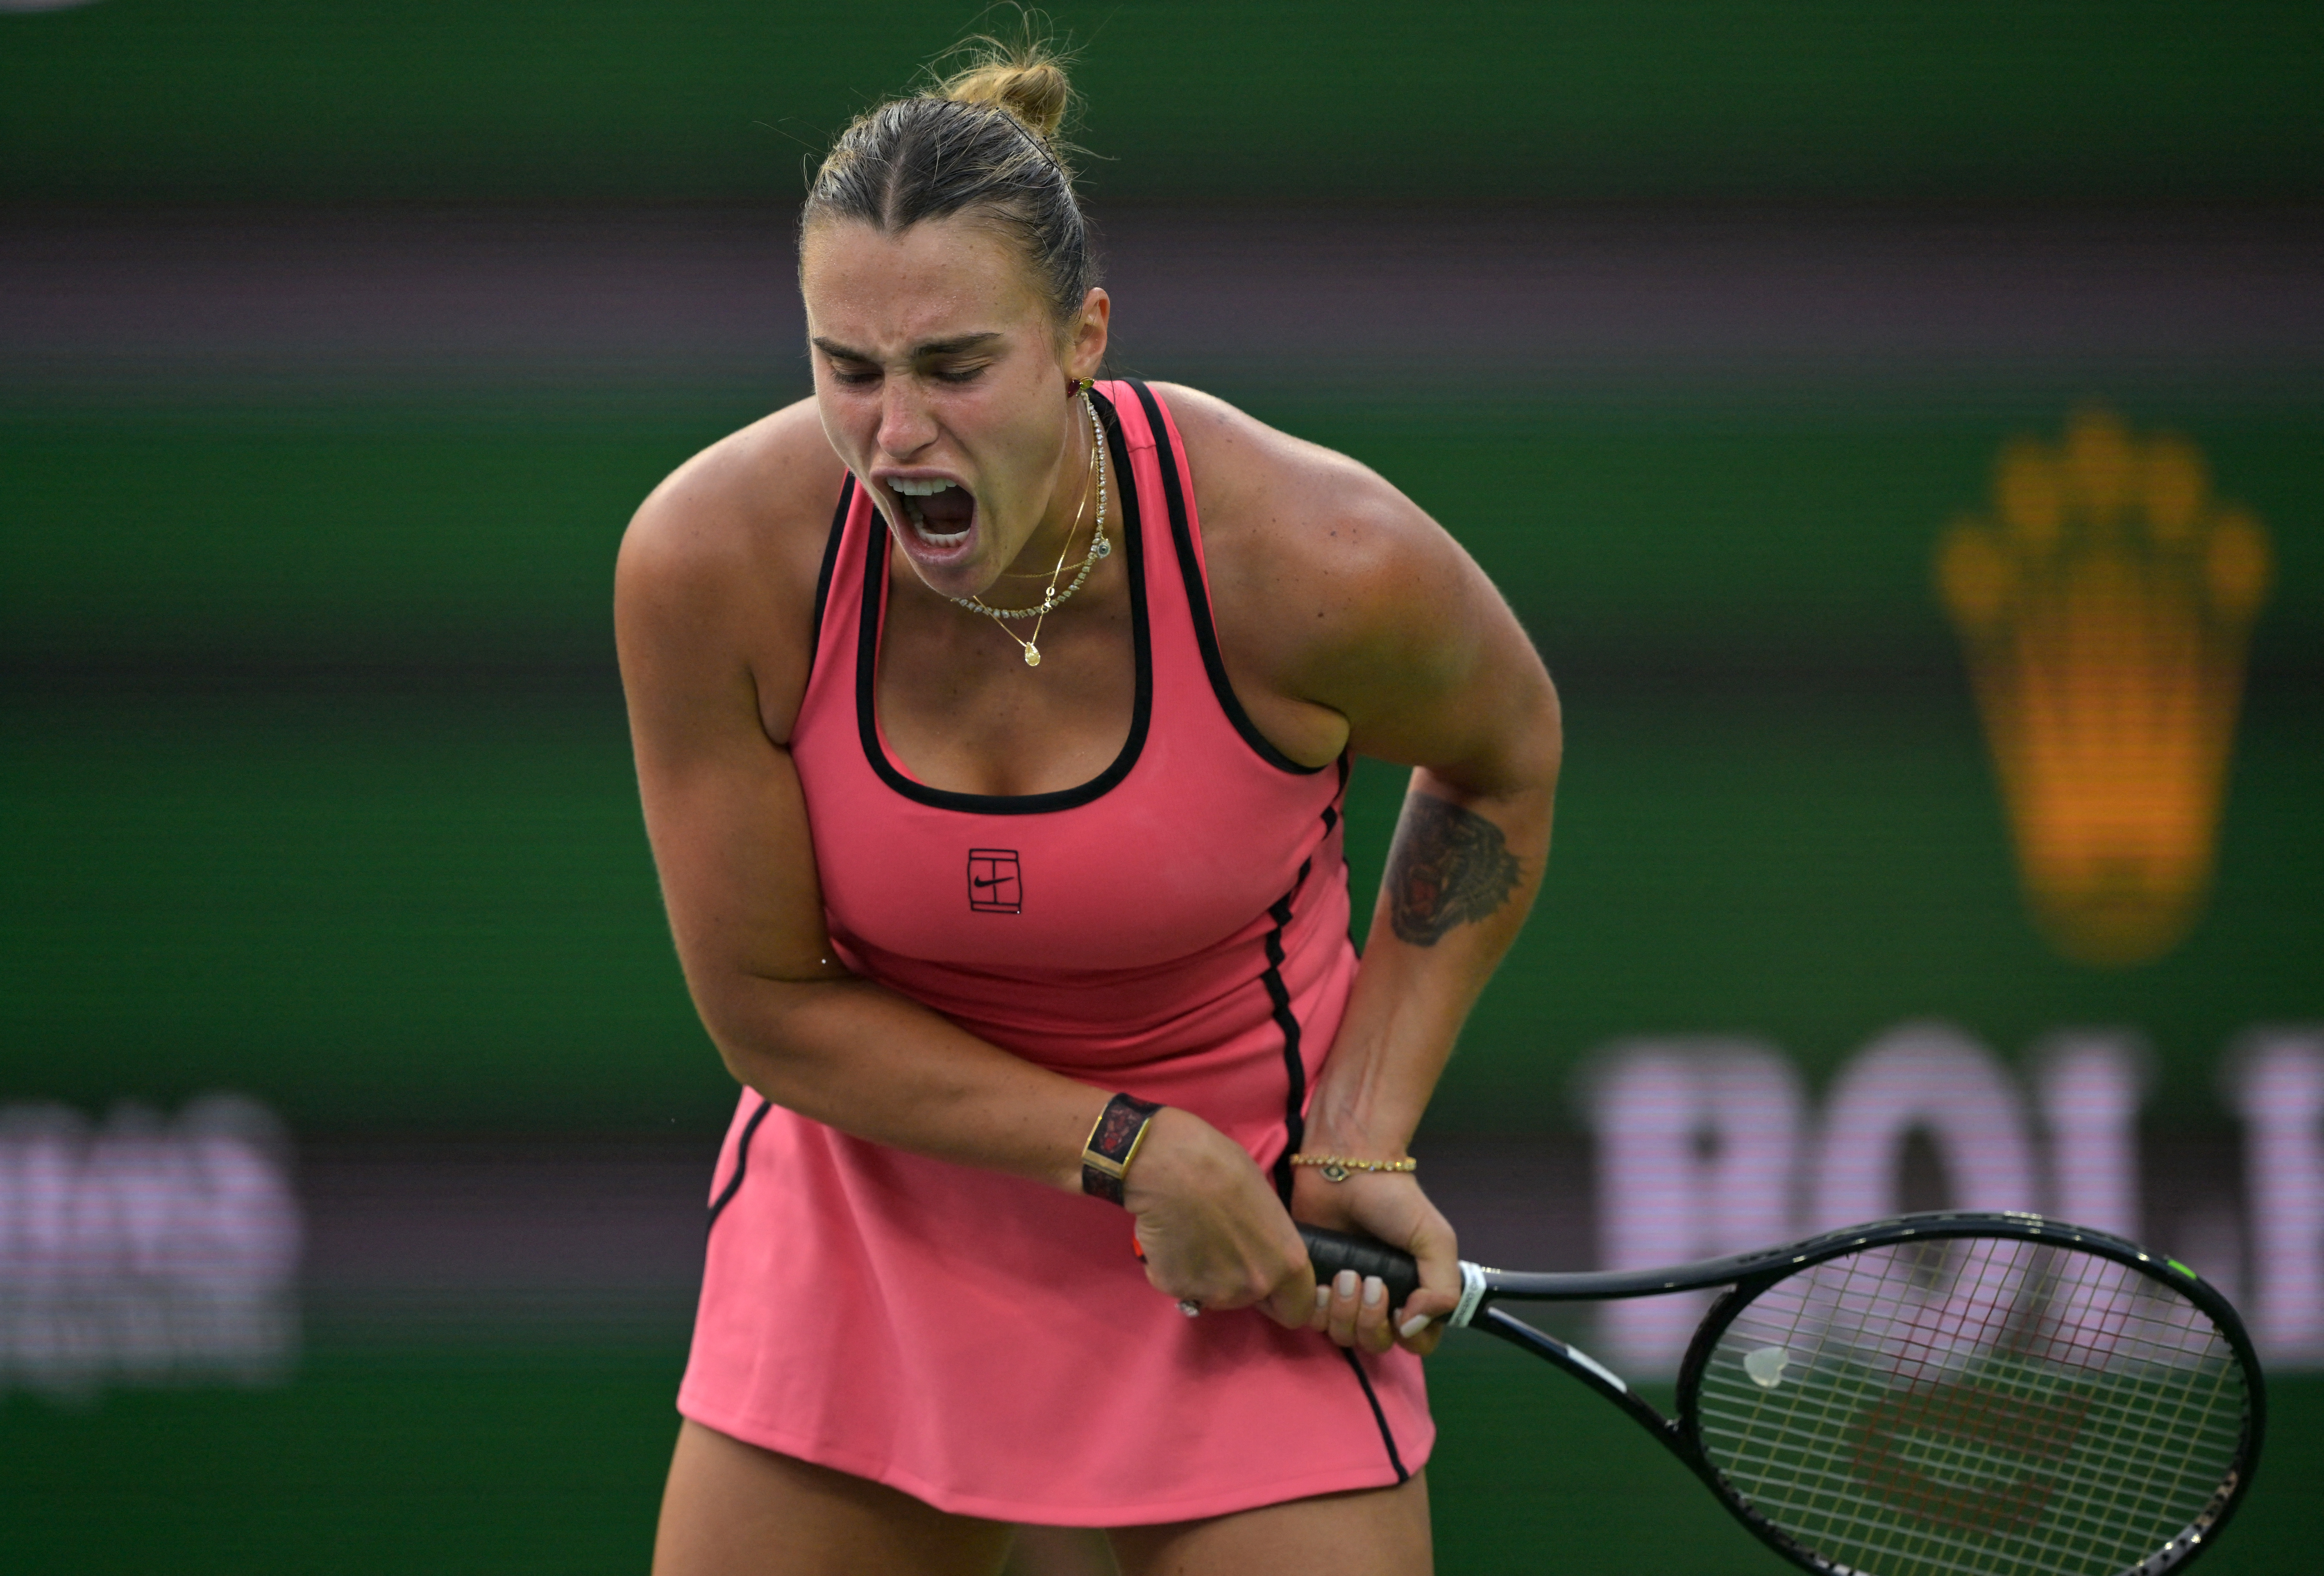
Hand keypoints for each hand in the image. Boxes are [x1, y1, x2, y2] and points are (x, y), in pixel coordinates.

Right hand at [1122, 1108, 1316, 1328]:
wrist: (1168, 1162)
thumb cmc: (1222, 1166)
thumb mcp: (1266, 1201)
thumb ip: (1270, 1240)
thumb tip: (1260, 1248)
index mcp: (1286, 1263)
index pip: (1297, 1309)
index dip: (1284, 1298)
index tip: (1271, 1286)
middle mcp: (1254, 1286)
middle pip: (1251, 1299)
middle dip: (1239, 1280)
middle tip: (1221, 1243)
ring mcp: (1213, 1292)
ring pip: (1214, 1294)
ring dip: (1206, 1274)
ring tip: (1192, 1233)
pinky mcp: (1175, 1288)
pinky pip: (1179, 1284)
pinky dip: (1174, 1267)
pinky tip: (1170, 1236)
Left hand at [1292, 1166, 1459, 1356]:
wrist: (1345, 1168)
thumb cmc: (1395, 1200)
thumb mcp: (1435, 1239)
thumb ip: (1441, 1288)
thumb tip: (1413, 1327)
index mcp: (1414, 1293)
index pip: (1417, 1341)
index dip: (1410, 1337)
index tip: (1401, 1310)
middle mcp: (1379, 1300)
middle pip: (1377, 1344)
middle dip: (1372, 1322)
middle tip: (1370, 1282)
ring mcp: (1344, 1295)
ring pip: (1344, 1336)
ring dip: (1345, 1313)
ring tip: (1345, 1276)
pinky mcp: (1312, 1285)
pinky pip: (1313, 1322)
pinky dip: (1318, 1309)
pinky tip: (1322, 1283)